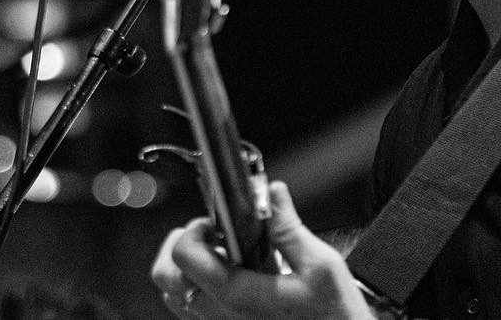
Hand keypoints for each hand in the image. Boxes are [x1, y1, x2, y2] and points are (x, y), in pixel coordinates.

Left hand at [150, 180, 373, 317]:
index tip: (215, 222)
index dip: (194, 229)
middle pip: (166, 278)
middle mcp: (221, 316)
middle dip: (181, 247)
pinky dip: (200, 291)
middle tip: (210, 236)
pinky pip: (195, 313)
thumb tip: (272, 194)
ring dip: (188, 271)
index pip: (184, 255)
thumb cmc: (334, 318)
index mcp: (237, 294)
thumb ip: (289, 229)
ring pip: (175, 298)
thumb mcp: (321, 266)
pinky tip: (232, 280)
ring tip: (220, 257)